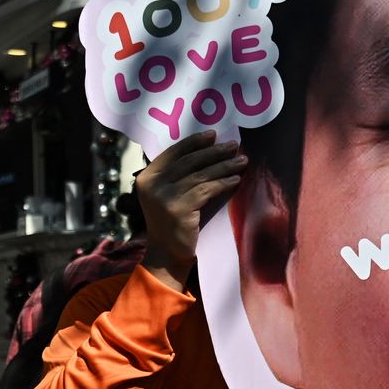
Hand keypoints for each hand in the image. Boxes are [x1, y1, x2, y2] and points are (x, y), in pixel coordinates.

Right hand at [136, 130, 247, 283]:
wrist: (167, 254)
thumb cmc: (173, 222)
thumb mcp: (168, 194)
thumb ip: (178, 174)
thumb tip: (208, 148)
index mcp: (147, 177)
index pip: (173, 153)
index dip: (194, 142)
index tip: (212, 134)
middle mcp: (152, 185)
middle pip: (189, 161)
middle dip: (214, 151)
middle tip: (233, 145)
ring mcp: (164, 197)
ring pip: (200, 175)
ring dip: (224, 166)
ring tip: (241, 160)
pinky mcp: (179, 209)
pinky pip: (206, 190)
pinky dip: (223, 182)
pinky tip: (236, 179)